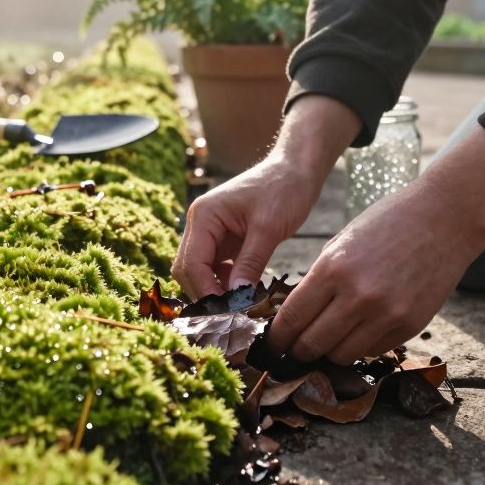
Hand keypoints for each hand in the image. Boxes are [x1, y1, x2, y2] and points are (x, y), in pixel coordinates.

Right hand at [173, 96, 362, 297]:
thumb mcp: (268, 228)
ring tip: (239, 307)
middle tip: (232, 314)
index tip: (228, 313)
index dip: (205, 291)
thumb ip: (249, 263)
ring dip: (214, 290)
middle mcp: (200, 223)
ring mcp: (210, 231)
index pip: (191, 263)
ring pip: (198, 271)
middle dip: (206, 294)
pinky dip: (224, 283)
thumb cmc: (284, 189)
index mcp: (204, 216)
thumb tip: (235, 299)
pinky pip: (215, 268)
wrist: (296, 170)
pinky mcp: (223, 239)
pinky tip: (244, 292)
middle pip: (187, 270)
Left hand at [267, 126, 484, 363]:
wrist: (444, 218)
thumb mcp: (340, 245)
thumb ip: (317, 282)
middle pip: (312, 345)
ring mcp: (386, 314)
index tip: (274, 343)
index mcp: (332, 269)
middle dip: (298, 350)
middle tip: (295, 349)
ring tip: (328, 341)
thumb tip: (294, 320)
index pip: (291, 319)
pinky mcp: (410, 326)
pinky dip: (361, 345)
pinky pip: (372, 350)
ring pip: (341, 356)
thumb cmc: (386, 225)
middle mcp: (358, 296)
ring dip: (330, 352)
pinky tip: (360, 330)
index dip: (278, 337)